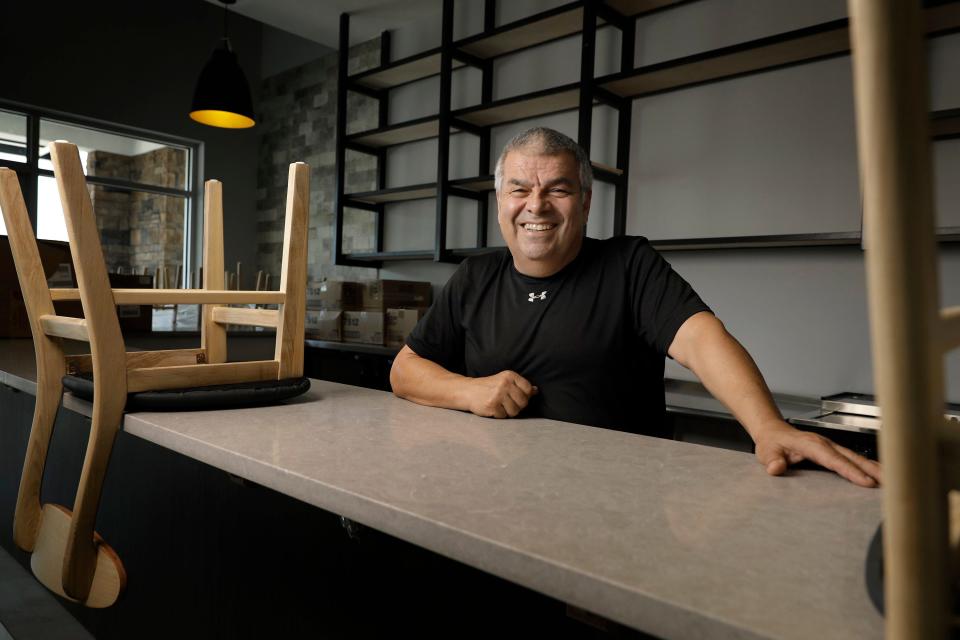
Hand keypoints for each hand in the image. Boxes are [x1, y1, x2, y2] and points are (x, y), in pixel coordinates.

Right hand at [466, 370, 537, 418]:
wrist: (468, 391)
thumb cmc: (489, 387)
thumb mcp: (504, 381)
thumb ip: (520, 386)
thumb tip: (536, 391)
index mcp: (509, 376)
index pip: (528, 389)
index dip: (525, 396)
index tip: (516, 396)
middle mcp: (504, 384)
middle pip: (523, 402)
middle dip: (517, 406)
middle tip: (507, 403)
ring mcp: (498, 395)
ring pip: (515, 411)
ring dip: (508, 412)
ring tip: (500, 405)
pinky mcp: (491, 406)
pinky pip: (504, 416)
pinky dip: (499, 415)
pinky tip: (493, 408)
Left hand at [753, 421, 881, 487]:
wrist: (772, 431)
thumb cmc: (771, 443)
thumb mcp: (766, 452)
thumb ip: (772, 461)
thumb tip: (776, 468)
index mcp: (811, 445)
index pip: (834, 460)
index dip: (851, 471)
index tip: (866, 482)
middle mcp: (825, 444)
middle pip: (852, 457)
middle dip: (873, 470)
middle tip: (892, 483)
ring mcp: (831, 446)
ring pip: (857, 457)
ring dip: (875, 468)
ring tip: (893, 481)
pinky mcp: (833, 451)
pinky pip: (853, 459)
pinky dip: (868, 466)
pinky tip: (880, 475)